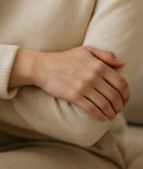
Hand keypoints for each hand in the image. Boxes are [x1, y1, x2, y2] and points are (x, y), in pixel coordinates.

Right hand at [9, 46, 129, 121]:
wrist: (42, 67)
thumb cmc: (64, 58)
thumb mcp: (86, 50)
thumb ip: (105, 55)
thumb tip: (122, 64)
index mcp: (99, 65)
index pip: (120, 82)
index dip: (126, 94)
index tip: (125, 100)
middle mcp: (93, 76)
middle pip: (114, 95)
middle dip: (119, 105)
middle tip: (118, 110)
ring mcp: (84, 87)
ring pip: (104, 104)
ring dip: (111, 112)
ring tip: (111, 115)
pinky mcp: (74, 96)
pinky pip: (91, 108)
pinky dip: (99, 115)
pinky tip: (102, 118)